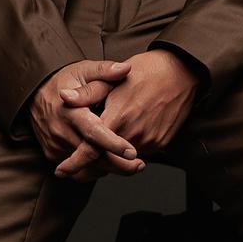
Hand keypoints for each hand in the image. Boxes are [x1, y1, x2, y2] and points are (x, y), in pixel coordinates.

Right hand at [28, 59, 144, 176]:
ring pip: (85, 166)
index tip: (132, 152)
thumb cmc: (65, 80)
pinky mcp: (52, 153)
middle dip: (118, 165)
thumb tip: (125, 69)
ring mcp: (54, 144)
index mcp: (70, 110)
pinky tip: (109, 162)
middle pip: (92, 156)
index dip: (113, 144)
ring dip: (109, 168)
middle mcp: (61, 130)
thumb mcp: (85, 70)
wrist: (35, 91)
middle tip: (140, 165)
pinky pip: (76, 167)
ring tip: (130, 165)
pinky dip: (94, 167)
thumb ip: (105, 71)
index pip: (93, 132)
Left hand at [53, 48, 201, 181]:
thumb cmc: (146, 71)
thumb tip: (63, 97)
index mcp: (118, 116)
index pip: (91, 149)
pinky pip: (139, 153)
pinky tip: (123, 140)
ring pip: (122, 159)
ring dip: (110, 158)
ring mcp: (149, 140)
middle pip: (106, 159)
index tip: (61, 170)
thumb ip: (87, 93)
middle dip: (90, 166)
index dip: (74, 162)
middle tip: (74, 170)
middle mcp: (134, 133)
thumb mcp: (113, 78)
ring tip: (99, 152)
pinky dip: (128, 152)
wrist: (181, 72)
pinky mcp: (161, 142)